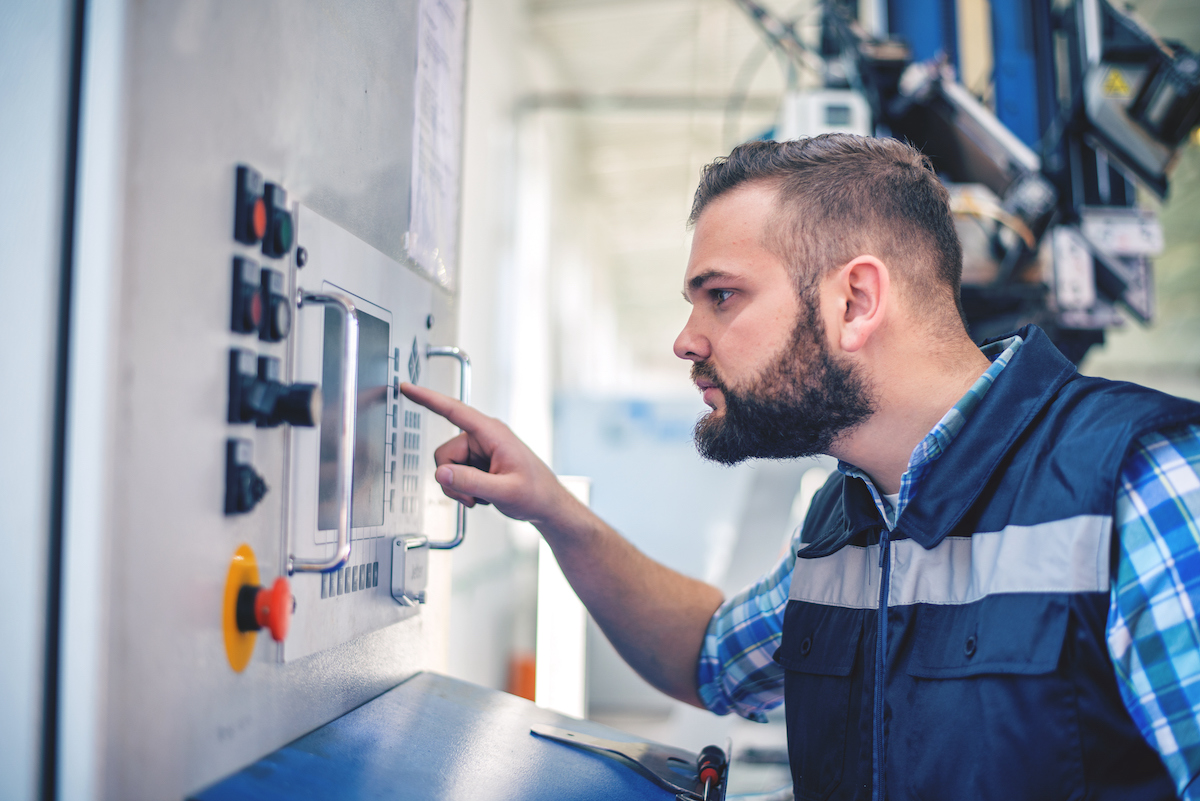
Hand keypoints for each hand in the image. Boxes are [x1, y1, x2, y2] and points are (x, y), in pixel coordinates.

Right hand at [399, 382, 572, 525]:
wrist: (547, 505)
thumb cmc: (536, 493)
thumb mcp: (504, 491)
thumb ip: (470, 482)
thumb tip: (441, 473)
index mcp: (492, 433)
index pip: (454, 410)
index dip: (428, 398)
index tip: (408, 388)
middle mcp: (483, 438)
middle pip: (444, 455)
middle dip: (453, 479)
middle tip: (473, 496)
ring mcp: (479, 451)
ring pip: (447, 468)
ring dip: (459, 487)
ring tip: (482, 496)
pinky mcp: (478, 463)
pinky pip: (455, 475)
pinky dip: (464, 490)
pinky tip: (482, 495)